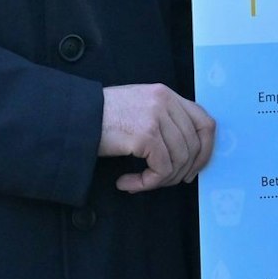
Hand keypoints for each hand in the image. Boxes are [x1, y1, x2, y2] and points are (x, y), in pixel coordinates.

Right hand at [99, 83, 215, 192]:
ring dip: (160, 180)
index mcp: (167, 94)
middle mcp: (165, 102)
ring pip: (179, 161)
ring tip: (139, 183)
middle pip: (194, 146)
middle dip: (181, 172)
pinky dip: (146, 184)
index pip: (205, 122)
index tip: (194, 169)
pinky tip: (126, 183)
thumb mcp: (139, 109)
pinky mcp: (145, 135)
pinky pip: (161, 170)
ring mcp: (156, 117)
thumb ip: (164, 121)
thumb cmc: (101, 118)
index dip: (206, 150)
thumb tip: (188, 154)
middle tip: (161, 182)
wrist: (71, 118)